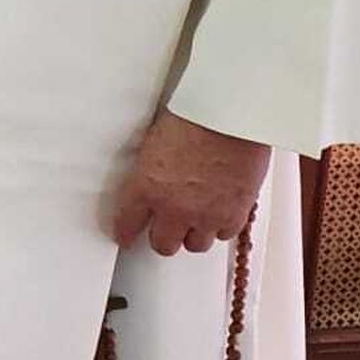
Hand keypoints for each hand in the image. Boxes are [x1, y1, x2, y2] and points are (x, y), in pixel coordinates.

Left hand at [110, 106, 268, 257]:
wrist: (230, 115)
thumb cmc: (193, 115)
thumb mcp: (154, 141)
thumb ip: (150, 170)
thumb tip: (150, 179)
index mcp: (145, 187)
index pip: (127, 224)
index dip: (126, 232)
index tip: (126, 235)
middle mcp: (173, 208)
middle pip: (162, 245)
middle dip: (163, 236)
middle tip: (166, 227)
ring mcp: (205, 215)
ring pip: (195, 244)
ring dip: (194, 232)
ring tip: (196, 218)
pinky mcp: (234, 215)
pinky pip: (224, 234)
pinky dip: (221, 225)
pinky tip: (220, 211)